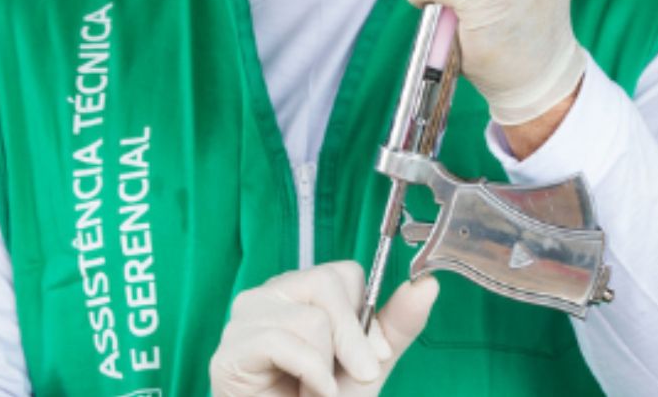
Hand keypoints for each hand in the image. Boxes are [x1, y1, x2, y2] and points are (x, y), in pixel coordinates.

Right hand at [209, 260, 439, 396]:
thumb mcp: (369, 364)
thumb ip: (395, 326)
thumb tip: (428, 283)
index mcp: (299, 292)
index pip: (342, 273)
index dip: (364, 316)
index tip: (371, 356)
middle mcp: (267, 296)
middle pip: (325, 284)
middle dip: (350, 339)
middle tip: (352, 376)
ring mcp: (243, 320)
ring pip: (309, 317)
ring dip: (326, 367)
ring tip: (315, 389)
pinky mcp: (229, 351)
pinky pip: (281, 341)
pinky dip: (310, 374)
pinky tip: (308, 392)